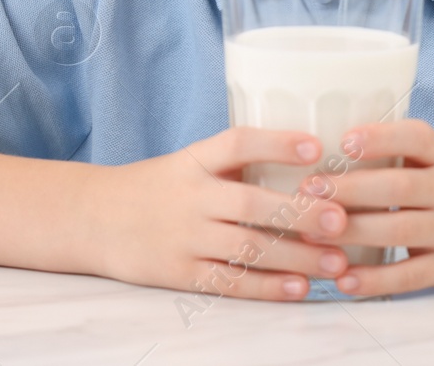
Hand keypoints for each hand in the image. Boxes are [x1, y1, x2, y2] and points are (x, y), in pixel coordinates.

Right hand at [88, 126, 354, 301]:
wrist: (92, 218)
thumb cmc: (156, 188)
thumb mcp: (188, 162)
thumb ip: (235, 165)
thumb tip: (309, 164)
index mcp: (195, 161)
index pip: (238, 143)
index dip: (277, 144)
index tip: (316, 147)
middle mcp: (191, 196)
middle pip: (251, 204)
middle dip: (300, 213)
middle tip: (341, 220)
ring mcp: (185, 237)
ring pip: (248, 249)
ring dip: (295, 257)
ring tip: (335, 263)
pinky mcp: (179, 273)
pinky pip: (229, 282)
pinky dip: (266, 287)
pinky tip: (298, 289)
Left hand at [297, 118, 433, 296]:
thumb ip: (400, 155)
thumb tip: (326, 150)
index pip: (417, 137)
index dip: (381, 137)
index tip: (345, 141)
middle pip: (398, 186)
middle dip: (350, 189)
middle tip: (307, 190)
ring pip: (399, 230)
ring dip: (353, 233)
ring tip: (311, 235)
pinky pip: (411, 275)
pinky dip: (377, 280)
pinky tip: (345, 280)